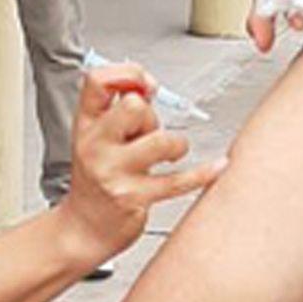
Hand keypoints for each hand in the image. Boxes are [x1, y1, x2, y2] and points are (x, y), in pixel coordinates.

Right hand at [56, 63, 225, 269]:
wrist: (84, 229)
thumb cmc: (96, 181)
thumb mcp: (97, 137)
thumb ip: (119, 110)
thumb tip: (147, 86)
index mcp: (87, 124)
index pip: (98, 80)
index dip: (129, 73)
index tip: (145, 84)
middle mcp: (96, 145)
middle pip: (134, 106)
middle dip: (152, 115)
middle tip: (149, 132)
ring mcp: (114, 172)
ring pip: (161, 140)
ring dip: (176, 144)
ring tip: (168, 155)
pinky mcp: (134, 197)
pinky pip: (178, 180)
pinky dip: (204, 172)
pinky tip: (218, 165)